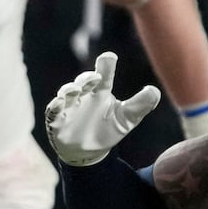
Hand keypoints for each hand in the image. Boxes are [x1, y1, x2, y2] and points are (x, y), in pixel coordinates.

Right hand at [45, 51, 161, 165]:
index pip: (104, 76)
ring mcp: (69, 106)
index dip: (106, 66)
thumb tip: (154, 91)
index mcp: (101, 92)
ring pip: (66, 93)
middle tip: (95, 78)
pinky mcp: (57, 119)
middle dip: (86, 78)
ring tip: (75, 90)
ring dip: (70, 89)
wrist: (88, 151)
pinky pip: (53, 110)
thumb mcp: (127, 119)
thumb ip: (140, 105)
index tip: (110, 57)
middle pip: (83, 81)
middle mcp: (84, 95)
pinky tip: (60, 103)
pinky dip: (55, 105)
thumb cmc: (108, 130)